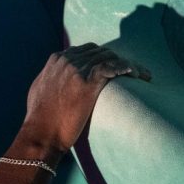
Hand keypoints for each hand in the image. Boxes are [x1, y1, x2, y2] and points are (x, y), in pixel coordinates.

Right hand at [22, 43, 150, 152]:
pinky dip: (125, 67)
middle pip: (101, 52)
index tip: (116, 67)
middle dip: (119, 60)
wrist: (41, 134)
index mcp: (57, 60)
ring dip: (129, 65)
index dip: (105, 57)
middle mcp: (67, 60)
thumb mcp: (40, 89)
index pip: (88, 50)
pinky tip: (135, 74)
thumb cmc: (40, 118)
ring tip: (143, 76)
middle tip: (135, 73)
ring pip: (110, 58)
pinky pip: (112, 67)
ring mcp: (76, 70)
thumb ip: (51, 77)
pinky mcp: (86, 82)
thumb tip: (58, 77)